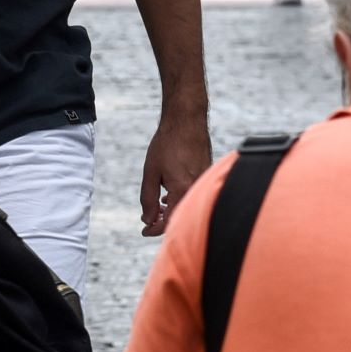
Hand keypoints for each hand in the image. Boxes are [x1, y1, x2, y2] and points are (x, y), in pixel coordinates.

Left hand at [140, 106, 211, 236]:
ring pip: (188, 205)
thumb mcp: (151, 172)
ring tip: (158, 206)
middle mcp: (197, 188)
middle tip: (149, 220)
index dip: (155, 229)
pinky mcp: (206, 175)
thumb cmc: (167, 144)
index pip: (170, 221)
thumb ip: (148, 198)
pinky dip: (180, 199)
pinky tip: (169, 195)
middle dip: (163, 221)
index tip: (144, 231)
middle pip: (181, 216)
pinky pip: (193, 194)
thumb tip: (147, 219)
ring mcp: (204, 182)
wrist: (186, 121)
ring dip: (172, 210)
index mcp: (182, 189)